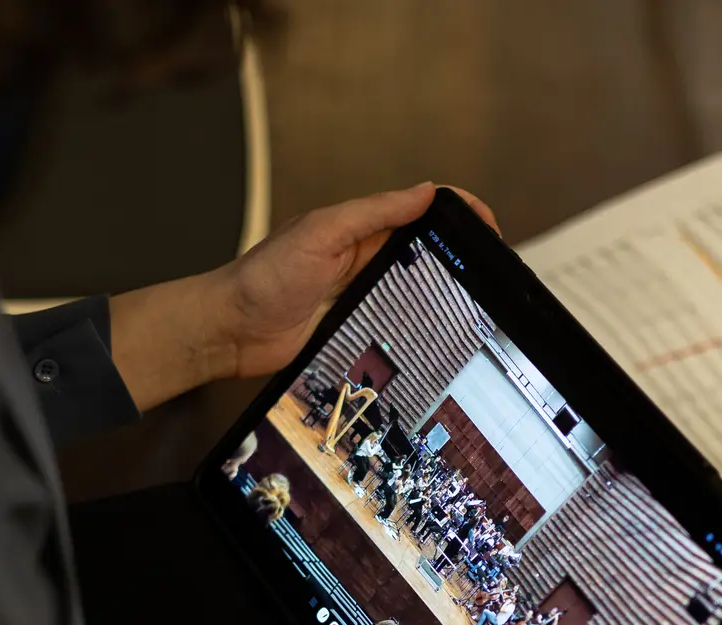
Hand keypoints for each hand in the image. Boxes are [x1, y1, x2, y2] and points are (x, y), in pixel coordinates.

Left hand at [106, 184, 497, 412]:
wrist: (229, 330)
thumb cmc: (263, 278)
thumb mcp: (321, 234)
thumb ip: (372, 213)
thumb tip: (423, 192)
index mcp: (357, 228)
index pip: (417, 210)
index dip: (455, 212)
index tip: (487, 224)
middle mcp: (361, 260)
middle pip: (423, 251)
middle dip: (459, 255)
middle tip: (492, 268)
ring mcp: (358, 296)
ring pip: (414, 290)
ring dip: (442, 292)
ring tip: (475, 300)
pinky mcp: (352, 330)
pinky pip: (394, 325)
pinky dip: (418, 326)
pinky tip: (437, 335)